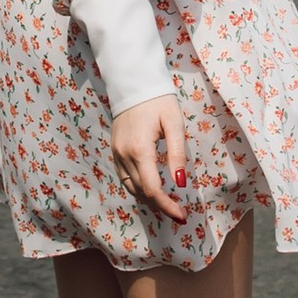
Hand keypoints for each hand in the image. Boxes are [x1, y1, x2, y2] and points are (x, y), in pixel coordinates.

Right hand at [110, 95, 187, 221]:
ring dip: (149, 200)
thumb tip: (180, 183)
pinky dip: (138, 188)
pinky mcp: (115, 150)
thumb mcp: (174, 123)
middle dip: (160, 206)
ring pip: (131, 188)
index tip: (182, 216)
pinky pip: (124, 178)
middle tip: (179, 213)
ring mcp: (117, 153)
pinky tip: (151, 190)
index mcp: (140, 149)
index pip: (152, 189)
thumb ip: (177, 153)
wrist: (133, 82)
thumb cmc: (159, 100)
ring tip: (167, 205)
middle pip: (141, 192)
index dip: (167, 206)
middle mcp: (124, 154)